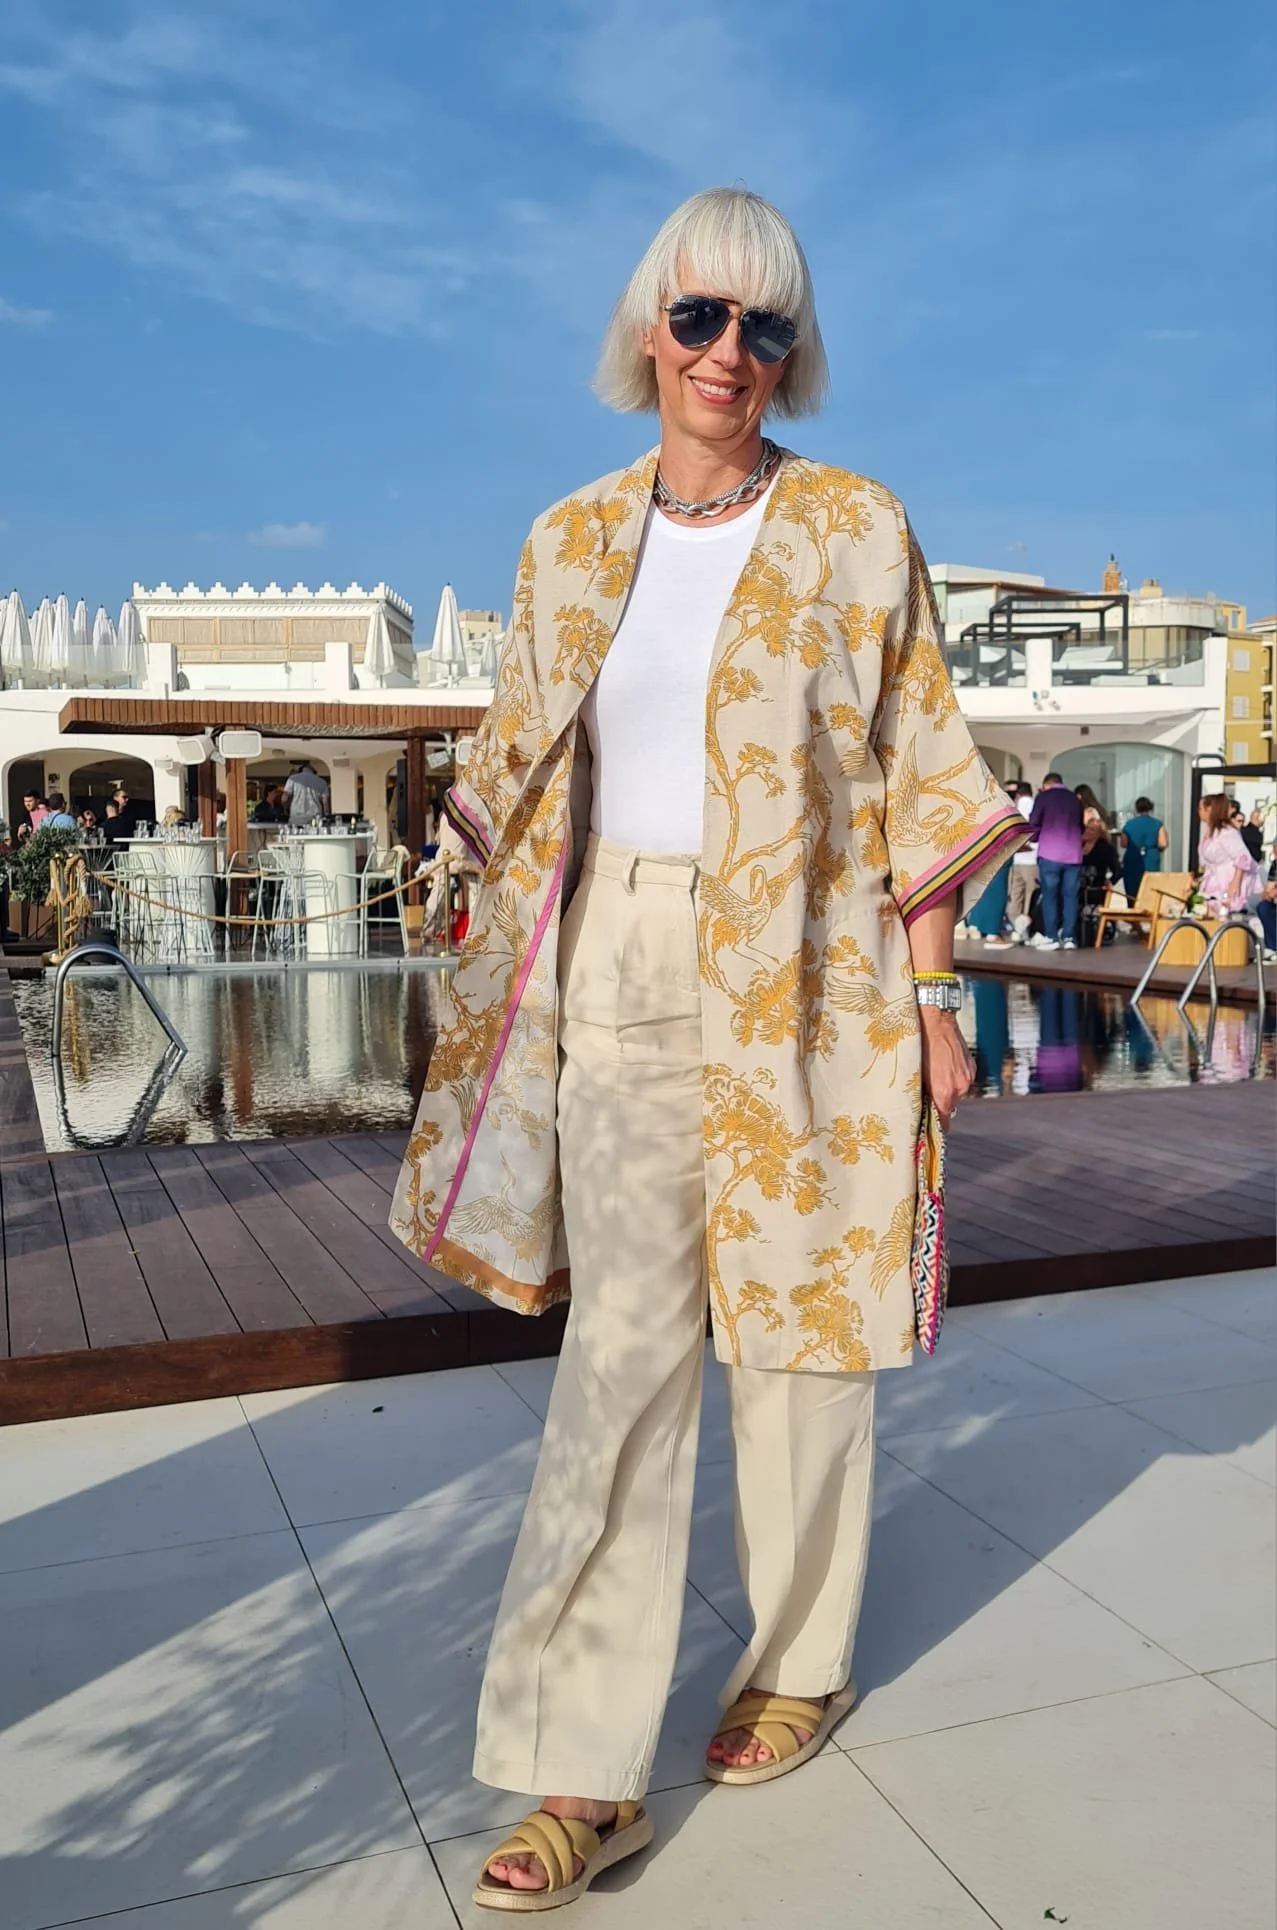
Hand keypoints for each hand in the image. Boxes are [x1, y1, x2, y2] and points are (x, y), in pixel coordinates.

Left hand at [919, 1008, 975, 1127]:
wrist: (935, 1019)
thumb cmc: (918, 1045)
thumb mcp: (915, 1073)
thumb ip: (921, 1094)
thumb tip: (920, 1108)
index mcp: (944, 1092)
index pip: (944, 1122)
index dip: (935, 1126)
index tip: (928, 1129)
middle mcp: (960, 1087)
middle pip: (950, 1106)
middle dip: (939, 1103)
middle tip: (925, 1093)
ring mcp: (968, 1076)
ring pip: (956, 1092)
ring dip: (946, 1088)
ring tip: (934, 1073)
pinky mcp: (971, 1066)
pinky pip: (962, 1079)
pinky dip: (953, 1077)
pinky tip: (943, 1064)